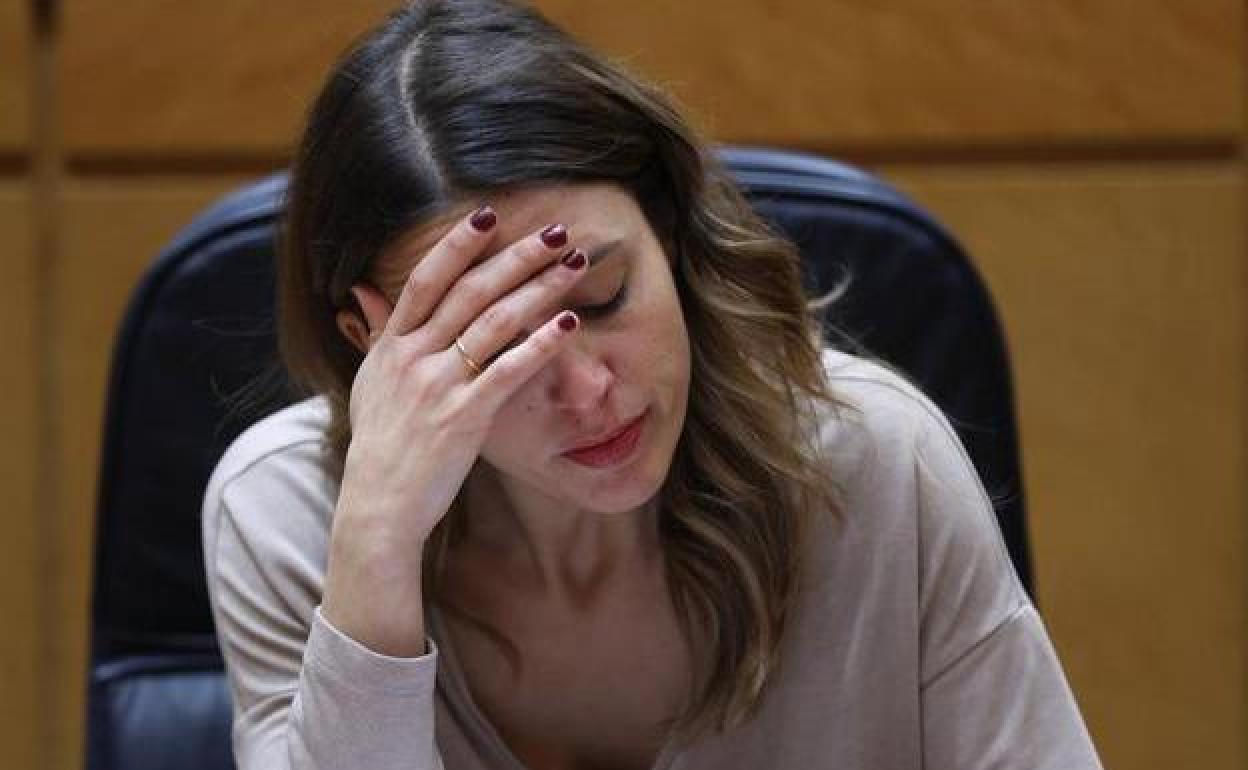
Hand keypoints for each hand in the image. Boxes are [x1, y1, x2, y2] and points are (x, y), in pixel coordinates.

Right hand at [335, 206, 587, 545]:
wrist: (378, 506)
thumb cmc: (380, 447)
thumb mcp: (370, 384)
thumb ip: (376, 335)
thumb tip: (364, 291)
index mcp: (392, 346)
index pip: (427, 281)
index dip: (458, 245)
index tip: (489, 215)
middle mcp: (413, 358)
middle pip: (471, 291)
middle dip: (517, 256)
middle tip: (556, 232)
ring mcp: (438, 386)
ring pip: (495, 322)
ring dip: (539, 289)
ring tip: (574, 266)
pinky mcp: (464, 417)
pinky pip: (507, 370)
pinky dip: (539, 344)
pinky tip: (568, 323)